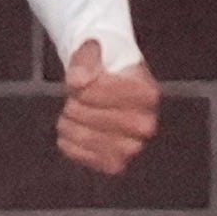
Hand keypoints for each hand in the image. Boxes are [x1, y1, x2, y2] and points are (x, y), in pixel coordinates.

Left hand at [55, 43, 159, 175]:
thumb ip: (84, 61)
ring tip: (68, 115)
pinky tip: (69, 132)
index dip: (86, 87)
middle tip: (72, 101)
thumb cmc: (100, 68)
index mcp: (147, 93)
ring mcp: (133, 146)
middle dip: (77, 107)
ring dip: (70, 127)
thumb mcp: (91, 52)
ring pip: (93, 141)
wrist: (102, 90)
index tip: (81, 83)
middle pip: (102, 119)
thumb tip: (77, 81)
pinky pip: (88, 160)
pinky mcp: (116, 163)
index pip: (109, 92)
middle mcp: (146, 123)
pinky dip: (70, 145)